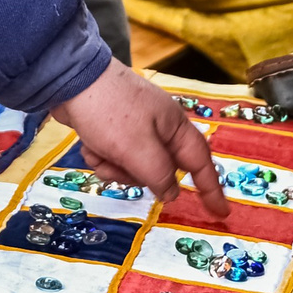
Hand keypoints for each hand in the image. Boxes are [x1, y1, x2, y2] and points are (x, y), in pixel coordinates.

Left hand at [50, 59, 227, 219]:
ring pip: (133, 168)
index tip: (221, 212)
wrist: (71, 80)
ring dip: (114, 166)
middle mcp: (159, 129)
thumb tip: (171, 193)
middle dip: (136, 175)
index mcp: (175, 127)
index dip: (212, 189)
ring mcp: (135, 130)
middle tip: (119, 163)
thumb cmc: (111, 112)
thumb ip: (160, 175)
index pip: (201, 163)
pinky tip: (89, 144)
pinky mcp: (113, 132)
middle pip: (160, 171)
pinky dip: (101, 156)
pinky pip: (114, 158)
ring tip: (99, 150)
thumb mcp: (139, 149)